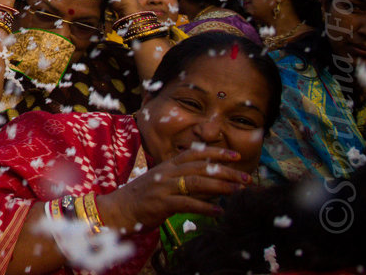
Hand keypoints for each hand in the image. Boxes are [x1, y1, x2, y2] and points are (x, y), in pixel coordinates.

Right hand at [96, 146, 251, 232]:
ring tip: (238, 191)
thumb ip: (181, 179)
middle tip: (246, 177)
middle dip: (225, 170)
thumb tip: (208, 182)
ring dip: (220, 186)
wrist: (119, 209)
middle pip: (200, 167)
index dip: (216, 153)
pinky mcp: (161, 203)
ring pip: (197, 182)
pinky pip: (187, 204)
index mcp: (167, 166)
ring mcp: (163, 187)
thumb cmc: (141, 198)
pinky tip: (219, 211)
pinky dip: (205, 207)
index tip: (235, 156)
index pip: (195, 154)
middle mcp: (166, 173)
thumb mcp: (161, 182)